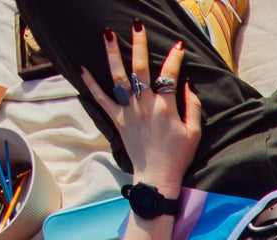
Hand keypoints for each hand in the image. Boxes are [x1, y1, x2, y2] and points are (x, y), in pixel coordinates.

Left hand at [79, 28, 200, 193]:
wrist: (157, 177)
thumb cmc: (178, 156)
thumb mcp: (194, 132)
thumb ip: (193, 106)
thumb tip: (188, 84)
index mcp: (166, 107)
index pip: (169, 75)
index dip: (174, 58)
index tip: (177, 46)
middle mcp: (145, 105)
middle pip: (140, 69)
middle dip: (139, 44)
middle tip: (136, 25)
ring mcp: (129, 112)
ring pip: (119, 78)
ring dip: (113, 55)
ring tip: (107, 35)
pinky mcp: (117, 120)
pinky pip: (101, 99)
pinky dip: (91, 84)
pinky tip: (82, 68)